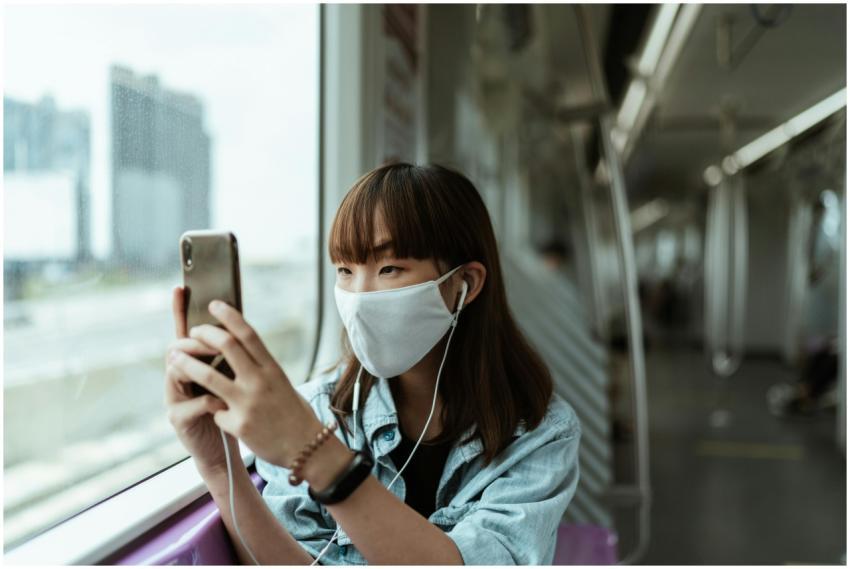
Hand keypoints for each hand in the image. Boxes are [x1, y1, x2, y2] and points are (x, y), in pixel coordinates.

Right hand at [164, 286, 241, 476]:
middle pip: (177, 347)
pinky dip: (210, 400)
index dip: (180, 311)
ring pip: (177, 371)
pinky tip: (223, 403)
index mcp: (194, 367)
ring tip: (213, 362)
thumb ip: (230, 358)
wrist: (223, 453)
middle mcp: (179, 380)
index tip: (180, 288)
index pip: (185, 334)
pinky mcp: (179, 421)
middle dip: (194, 340)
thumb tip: (237, 327)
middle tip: (209, 335)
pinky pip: (193, 403)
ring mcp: (176, 399)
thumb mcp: (232, 381)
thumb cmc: (231, 414)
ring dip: (197, 364)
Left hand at [168, 299, 324, 466]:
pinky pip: (215, 411)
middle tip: (192, 331)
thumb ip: (261, 369)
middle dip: (204, 334)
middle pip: (227, 345)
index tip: (214, 305)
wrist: (306, 449)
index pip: (248, 334)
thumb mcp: (282, 384)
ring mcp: (248, 403)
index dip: (229, 316)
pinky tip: (219, 418)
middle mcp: (260, 381)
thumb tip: (241, 352)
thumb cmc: (294, 415)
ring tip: (174, 358)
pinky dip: (213, 411)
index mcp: (272, 369)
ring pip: (208, 375)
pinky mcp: (238, 424)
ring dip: (187, 364)